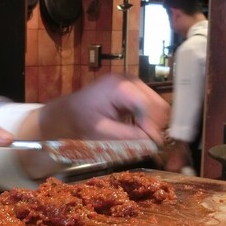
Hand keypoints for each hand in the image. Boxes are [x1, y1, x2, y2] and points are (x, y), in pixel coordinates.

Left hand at [32, 74, 169, 143]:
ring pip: (157, 105)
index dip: (152, 126)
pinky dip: (149, 119)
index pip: (147, 105)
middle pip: (157, 103)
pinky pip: (151, 105)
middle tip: (148, 143)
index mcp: (119, 87)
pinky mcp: (134, 89)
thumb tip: (153, 143)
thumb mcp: (102, 132)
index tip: (153, 145)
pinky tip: (139, 129)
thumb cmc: (80, 122)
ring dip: (153, 123)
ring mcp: (133, 82)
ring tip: (143, 137)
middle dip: (155, 125)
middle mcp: (130, 80)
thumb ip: (128, 136)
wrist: (68, 112)